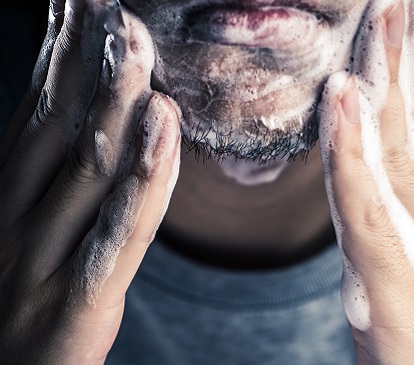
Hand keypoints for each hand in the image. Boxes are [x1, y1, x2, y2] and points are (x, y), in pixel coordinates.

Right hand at [0, 1, 179, 362]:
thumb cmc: (14, 309)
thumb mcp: (20, 236)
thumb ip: (43, 182)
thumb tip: (69, 122)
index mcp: (7, 200)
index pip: (38, 112)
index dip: (60, 54)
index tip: (83, 2)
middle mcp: (16, 219)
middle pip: (59, 126)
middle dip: (86, 60)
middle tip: (111, 2)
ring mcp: (39, 260)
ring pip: (87, 167)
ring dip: (114, 100)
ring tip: (136, 40)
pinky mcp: (74, 304)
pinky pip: (117, 233)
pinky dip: (144, 178)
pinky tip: (165, 128)